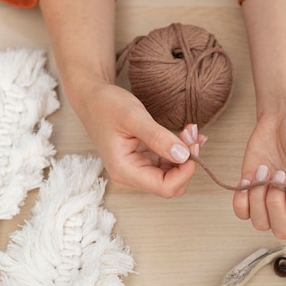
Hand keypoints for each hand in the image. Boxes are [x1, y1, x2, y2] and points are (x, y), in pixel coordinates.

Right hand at [80, 81, 205, 196]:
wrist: (92, 99)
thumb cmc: (107, 105)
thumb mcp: (134, 117)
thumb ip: (158, 138)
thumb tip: (183, 155)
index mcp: (124, 171)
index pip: (165, 187)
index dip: (186, 171)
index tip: (194, 146)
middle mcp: (130, 177)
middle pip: (171, 184)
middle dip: (187, 162)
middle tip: (192, 135)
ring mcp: (135, 172)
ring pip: (172, 175)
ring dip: (185, 155)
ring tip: (190, 131)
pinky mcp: (141, 163)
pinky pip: (166, 165)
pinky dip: (179, 152)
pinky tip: (186, 136)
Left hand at [232, 110, 285, 238]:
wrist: (282, 118)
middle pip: (284, 231)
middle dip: (276, 205)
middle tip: (279, 175)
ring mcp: (271, 203)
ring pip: (260, 223)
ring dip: (258, 198)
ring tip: (265, 170)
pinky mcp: (252, 194)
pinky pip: (242, 212)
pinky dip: (242, 199)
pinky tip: (249, 179)